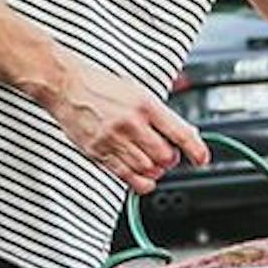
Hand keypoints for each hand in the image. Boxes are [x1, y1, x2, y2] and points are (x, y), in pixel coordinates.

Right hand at [43, 65, 209, 191]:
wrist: (65, 85)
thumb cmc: (100, 85)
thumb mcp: (135, 90)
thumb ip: (158, 113)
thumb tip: (182, 133)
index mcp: (144, 104)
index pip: (180, 132)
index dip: (196, 149)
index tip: (202, 158)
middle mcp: (131, 123)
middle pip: (165, 156)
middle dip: (171, 160)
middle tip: (168, 155)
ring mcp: (114, 140)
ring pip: (147, 169)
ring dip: (156, 171)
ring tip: (153, 163)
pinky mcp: (98, 152)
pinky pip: (126, 176)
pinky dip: (140, 182)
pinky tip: (143, 178)